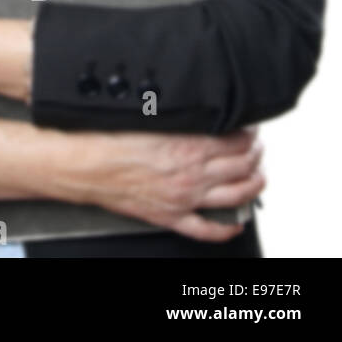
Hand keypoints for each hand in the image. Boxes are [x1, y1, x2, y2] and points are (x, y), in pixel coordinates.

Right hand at [65, 126, 264, 241]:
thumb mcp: (147, 118)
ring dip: (253, 185)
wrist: (84, 166)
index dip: (249, 134)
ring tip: (257, 177)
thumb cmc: (107, 139)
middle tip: (256, 148)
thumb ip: (177, 119)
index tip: (250, 129)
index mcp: (187, 147)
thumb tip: (197, 113)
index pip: (236, 141)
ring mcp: (185, 198)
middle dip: (255, 155)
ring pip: (237, 195)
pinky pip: (208, 229)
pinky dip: (228, 228)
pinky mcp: (172, 216)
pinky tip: (236, 222)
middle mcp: (193, 175)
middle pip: (242, 166)